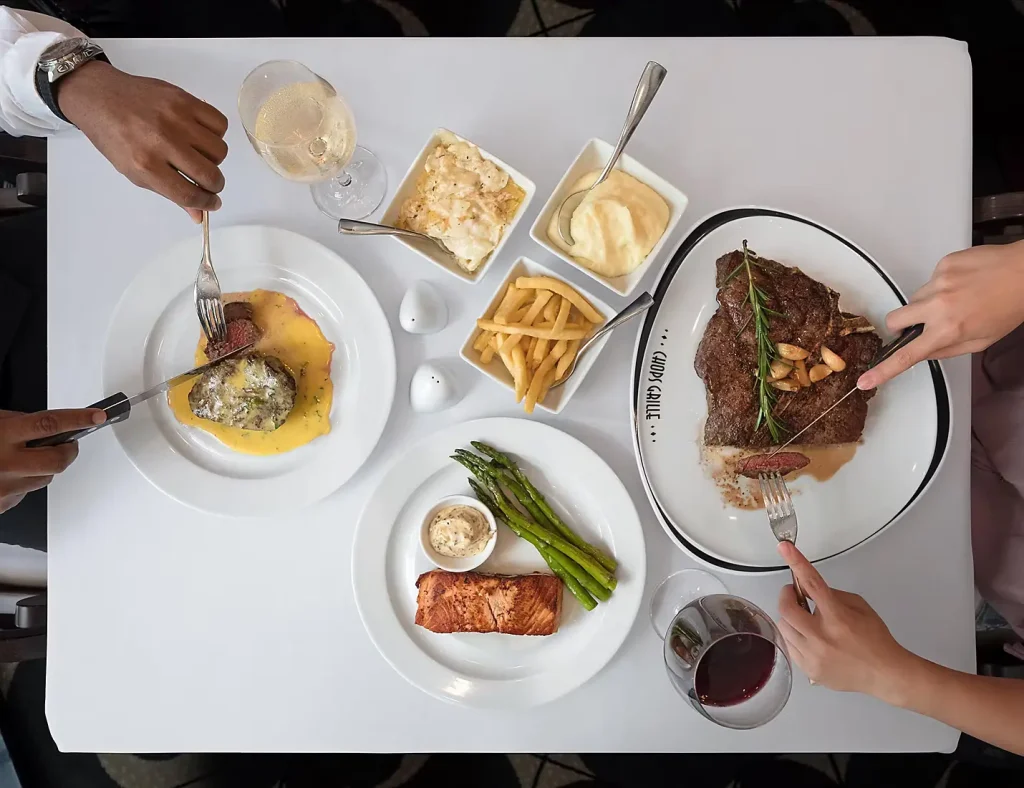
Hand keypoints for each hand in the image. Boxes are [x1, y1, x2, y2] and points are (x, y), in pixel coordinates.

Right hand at [0, 409, 104, 513]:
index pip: (49, 424)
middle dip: (69, 451)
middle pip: (58, 460)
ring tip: (21, 461)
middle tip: (67, 445)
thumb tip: (49, 425)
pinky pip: (25, 492)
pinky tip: (6, 476)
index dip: (78, 419)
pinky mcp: (4, 504)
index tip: (97, 417)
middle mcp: (6, 463)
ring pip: (46, 478)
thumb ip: (17, 422)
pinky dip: (23, 483)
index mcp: (3, 436)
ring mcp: (5, 487)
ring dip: (43, 468)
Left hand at [56, 60, 228, 221]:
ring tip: (200, 154)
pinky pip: (220, 123)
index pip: (189, 194)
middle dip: (215, 185)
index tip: (212, 203)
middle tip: (209, 182)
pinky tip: (202, 135)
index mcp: (146, 165)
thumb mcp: (135, 172)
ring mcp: (175, 119)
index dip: (206, 203)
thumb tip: (198, 213)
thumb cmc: (115, 136)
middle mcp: (161, 142)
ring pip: (219, 150)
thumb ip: (170, 192)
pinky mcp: (184, 99)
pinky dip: (217, 133)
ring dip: (214, 159)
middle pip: (209, 175)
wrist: (100, 97)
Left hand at [776, 541, 914, 700]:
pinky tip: (809, 638)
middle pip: (786, 608)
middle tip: (796, 596)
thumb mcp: (860, 606)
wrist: (885, 674)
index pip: (812, 583)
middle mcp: (821, 636)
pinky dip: (794, 637)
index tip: (785, 548)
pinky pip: (789, 646)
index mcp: (837, 617)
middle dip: (788, 597)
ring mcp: (813, 655)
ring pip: (783, 627)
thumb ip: (833, 595)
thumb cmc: (875, 639)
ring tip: (806, 621)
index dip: (796, 563)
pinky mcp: (808, 670)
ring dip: (790, 618)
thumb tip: (809, 590)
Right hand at [858, 240, 1023, 388]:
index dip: (883, 370)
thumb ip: (948, 349)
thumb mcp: (982, 341)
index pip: (907, 355)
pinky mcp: (943, 264)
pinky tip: (964, 283)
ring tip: (957, 298)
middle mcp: (938, 306)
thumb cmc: (1011, 307)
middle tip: (918, 325)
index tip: (865, 379)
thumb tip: (925, 351)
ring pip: (914, 299)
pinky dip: (942, 284)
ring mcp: (938, 282)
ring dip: (926, 303)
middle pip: (894, 320)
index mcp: (948, 330)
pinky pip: (930, 280)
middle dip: (899, 326)